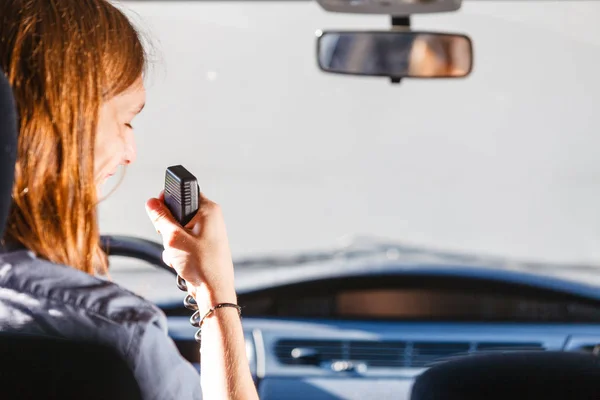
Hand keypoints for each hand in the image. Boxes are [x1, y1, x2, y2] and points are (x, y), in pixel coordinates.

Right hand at [145, 192, 236, 310]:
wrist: (214, 290)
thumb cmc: (201, 263)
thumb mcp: (174, 237)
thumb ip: (161, 218)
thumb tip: (151, 202)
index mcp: (209, 209)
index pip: (185, 192)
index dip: (169, 200)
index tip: (160, 211)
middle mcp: (211, 219)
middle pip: (179, 213)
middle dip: (169, 227)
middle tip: (169, 237)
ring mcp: (208, 233)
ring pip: (179, 230)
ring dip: (172, 242)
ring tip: (177, 253)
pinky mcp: (203, 246)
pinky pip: (183, 242)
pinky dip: (178, 251)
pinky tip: (181, 262)